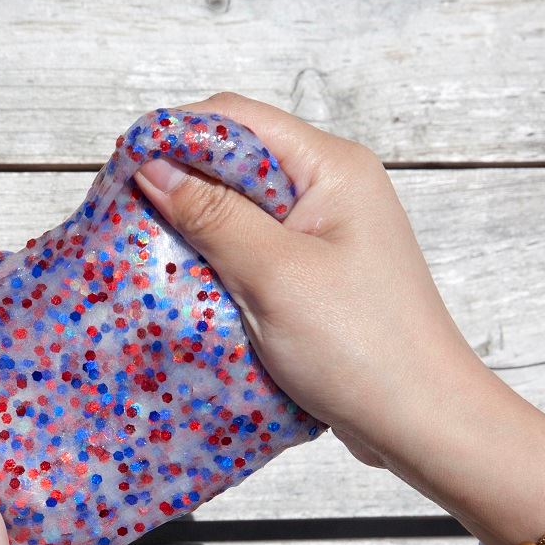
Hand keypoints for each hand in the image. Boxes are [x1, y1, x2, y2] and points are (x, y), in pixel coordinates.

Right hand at [134, 93, 544, 544]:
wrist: (421, 423)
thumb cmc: (364, 347)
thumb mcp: (275, 274)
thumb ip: (212, 216)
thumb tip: (153, 168)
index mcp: (332, 169)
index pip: (237, 121)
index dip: (176, 137)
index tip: (123, 171)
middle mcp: (330, 192)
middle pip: (235, 163)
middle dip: (179, 185)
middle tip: (126, 218)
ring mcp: (323, 237)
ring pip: (239, 213)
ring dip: (194, 231)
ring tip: (146, 255)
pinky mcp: (313, 279)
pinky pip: (251, 255)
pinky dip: (216, 266)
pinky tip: (185, 288)